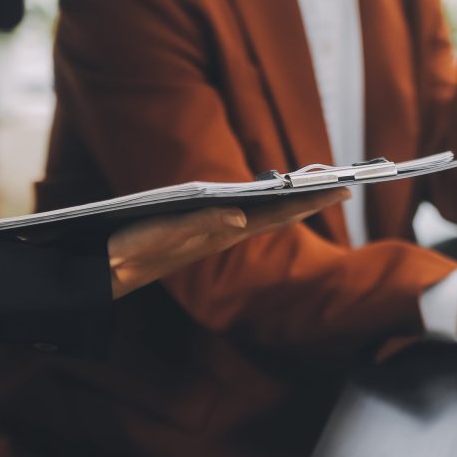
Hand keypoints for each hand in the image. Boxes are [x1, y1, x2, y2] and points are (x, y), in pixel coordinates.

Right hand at [107, 188, 348, 298]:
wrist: (112, 271)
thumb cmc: (138, 249)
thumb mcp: (169, 233)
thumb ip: (205, 224)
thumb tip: (241, 216)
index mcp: (226, 232)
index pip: (280, 213)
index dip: (312, 200)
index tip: (344, 188)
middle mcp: (228, 233)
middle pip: (280, 213)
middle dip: (311, 199)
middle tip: (344, 185)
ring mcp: (217, 233)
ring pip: (265, 215)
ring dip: (292, 202)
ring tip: (315, 190)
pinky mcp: (203, 231)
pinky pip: (245, 215)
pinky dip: (265, 206)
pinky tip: (268, 203)